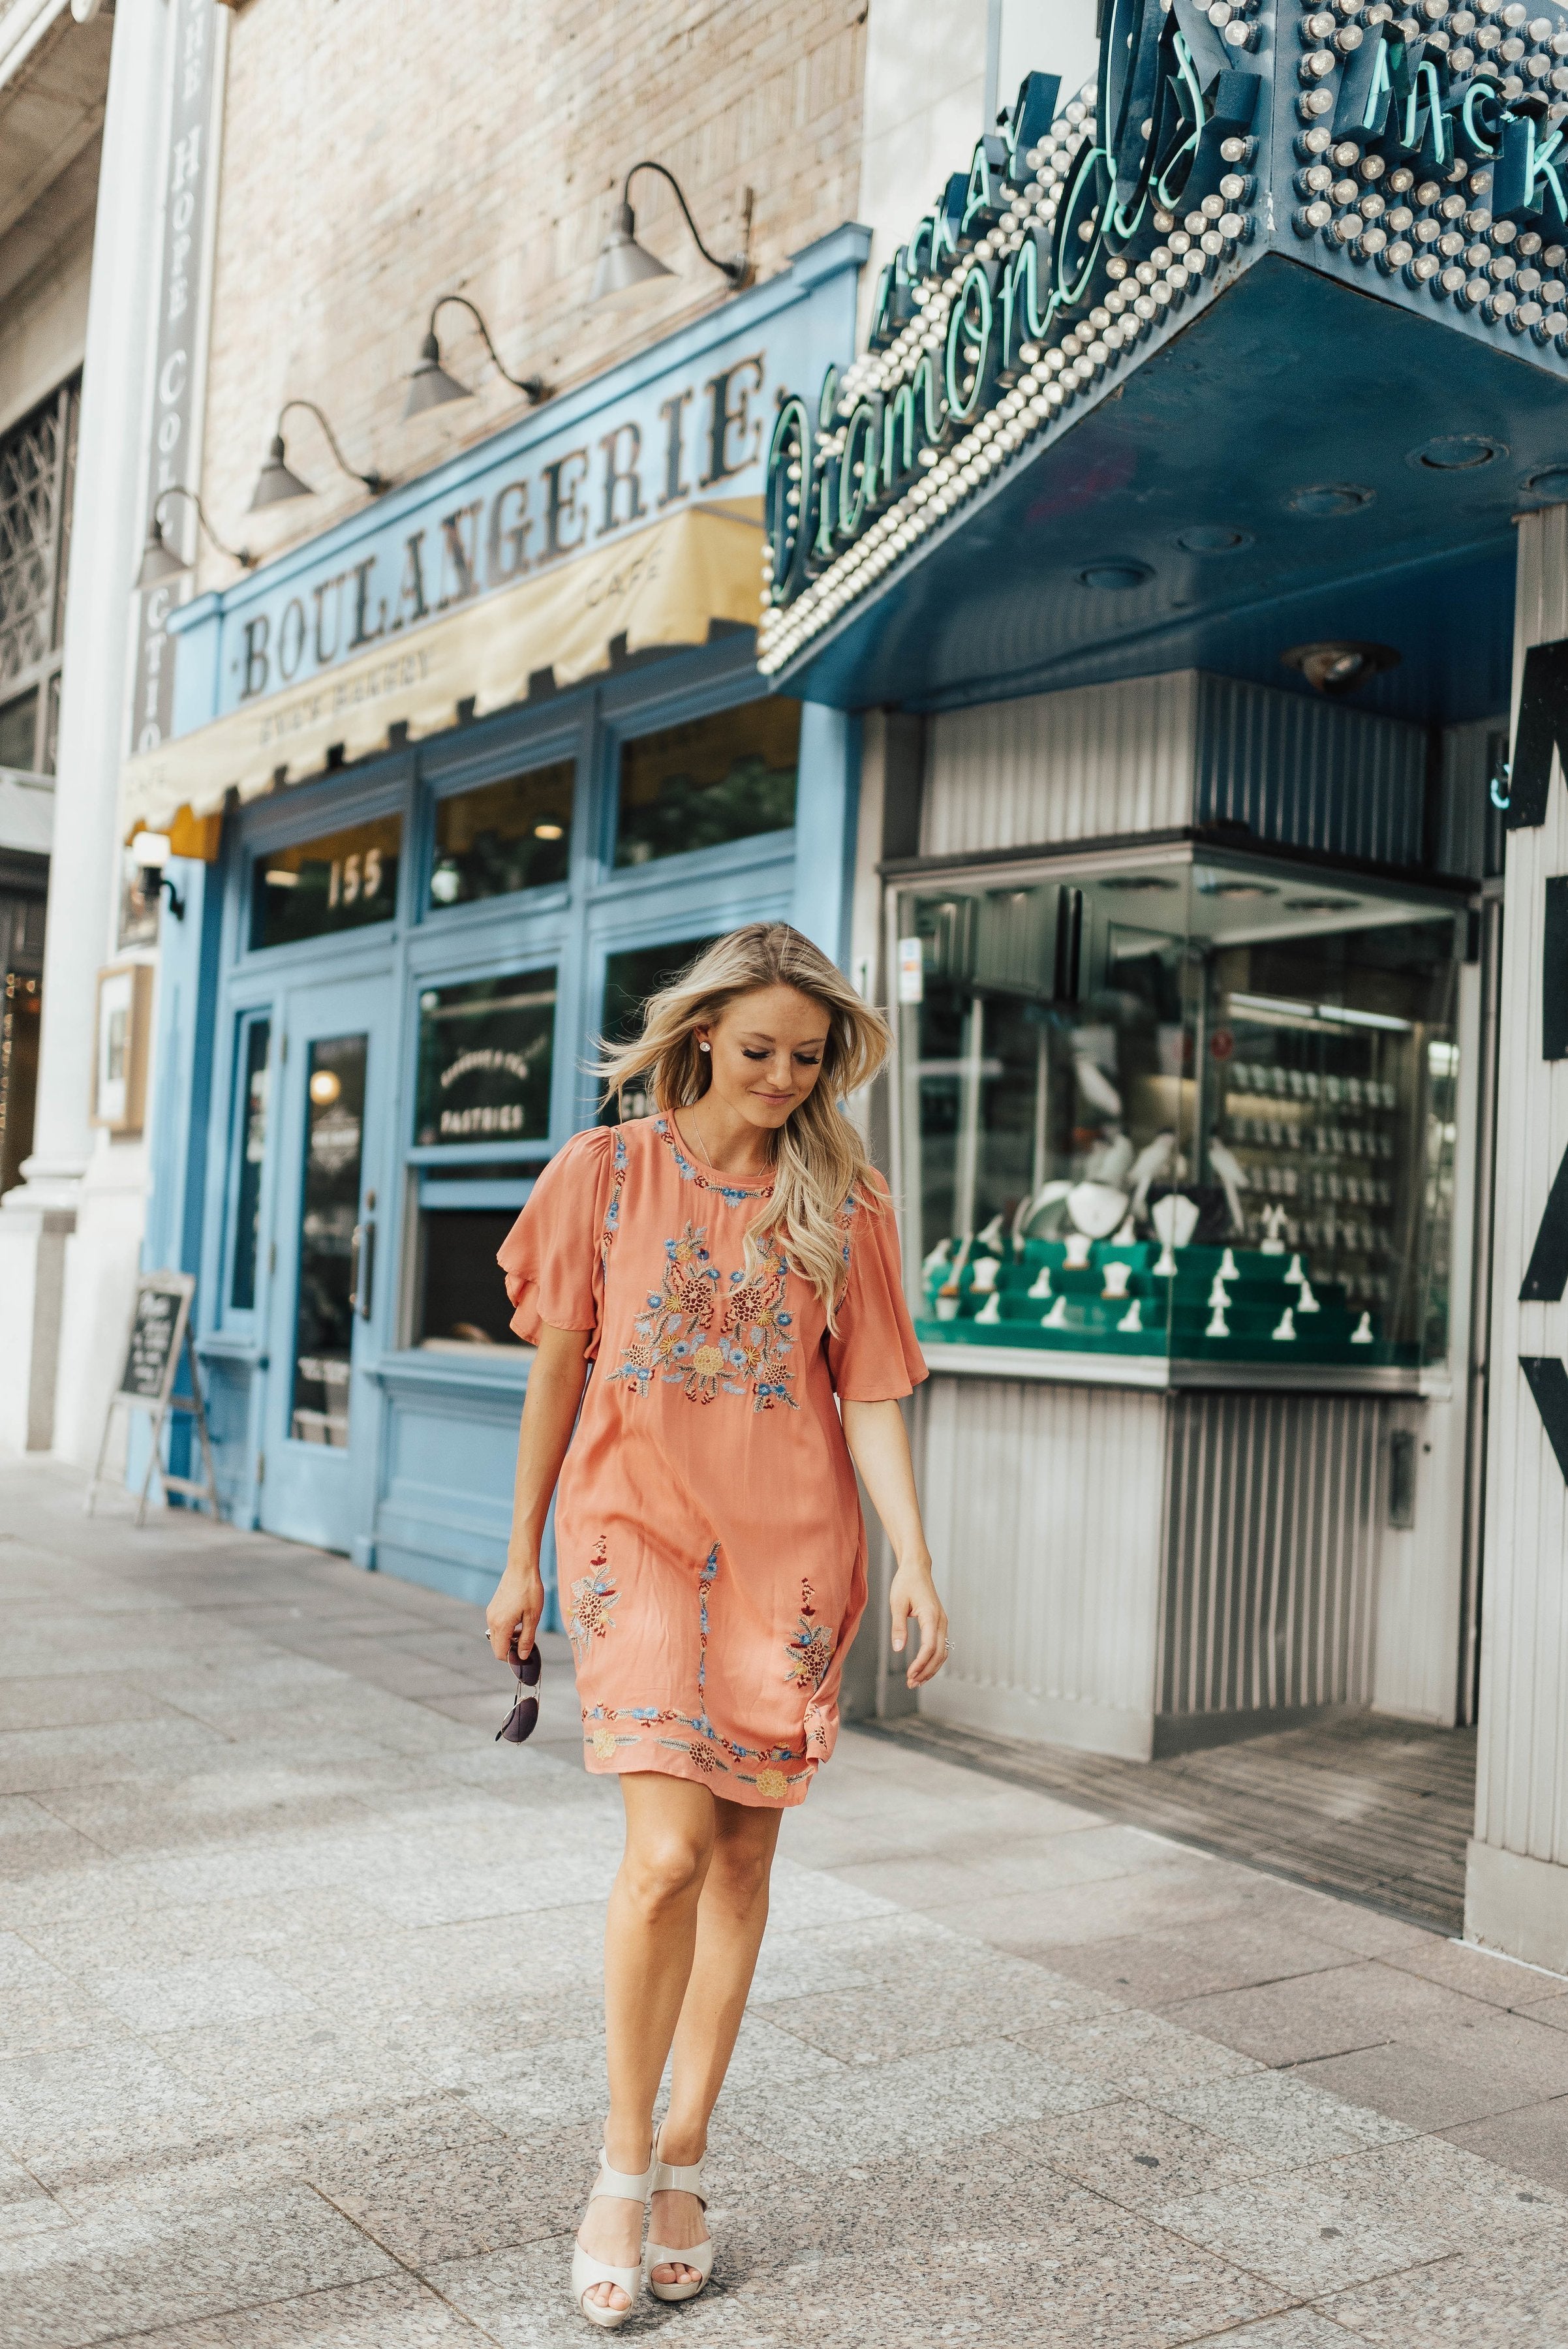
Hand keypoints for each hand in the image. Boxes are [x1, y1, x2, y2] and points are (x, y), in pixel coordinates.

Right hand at [486, 1559, 544, 1660]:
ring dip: (509, 1639)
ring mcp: (491, 1613)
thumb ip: (527, 1639)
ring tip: (525, 1631)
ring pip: (497, 1636)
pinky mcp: (493, 1607)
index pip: (500, 1653)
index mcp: (501, 1625)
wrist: (521, 1568)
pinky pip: (497, 1626)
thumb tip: (523, 1657)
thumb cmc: (529, 1591)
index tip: (525, 1655)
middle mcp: (492, 1620)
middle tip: (527, 1643)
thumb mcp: (533, 1617)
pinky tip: (519, 1621)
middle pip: (497, 1646)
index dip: (512, 1659)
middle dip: (511, 1649)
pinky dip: (506, 1630)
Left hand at [889, 1558, 946, 1687]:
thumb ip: (898, 1627)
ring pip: (942, 1653)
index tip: (910, 1675)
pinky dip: (933, 1660)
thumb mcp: (896, 1604)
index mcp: (931, 1616)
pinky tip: (922, 1668)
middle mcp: (941, 1621)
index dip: (920, 1663)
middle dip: (926, 1671)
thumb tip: (897, 1649)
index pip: (929, 1646)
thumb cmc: (905, 1583)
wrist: (917, 1569)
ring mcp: (942, 1623)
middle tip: (911, 1683)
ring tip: (916, 1681)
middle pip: (939, 1654)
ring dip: (931, 1668)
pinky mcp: (939, 1624)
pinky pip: (940, 1646)